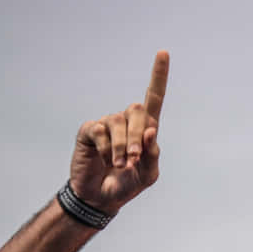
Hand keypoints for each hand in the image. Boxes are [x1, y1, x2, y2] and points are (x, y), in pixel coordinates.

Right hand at [70, 51, 168, 213]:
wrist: (101, 198)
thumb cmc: (128, 184)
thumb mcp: (148, 175)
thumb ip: (152, 155)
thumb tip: (151, 130)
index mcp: (145, 128)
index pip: (154, 98)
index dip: (158, 75)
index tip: (163, 53)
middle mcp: (126, 121)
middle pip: (137, 110)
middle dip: (137, 136)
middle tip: (133, 160)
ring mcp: (107, 124)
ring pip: (118, 123)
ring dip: (121, 147)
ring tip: (120, 165)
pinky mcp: (90, 130)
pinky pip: (100, 131)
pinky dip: (106, 148)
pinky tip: (105, 159)